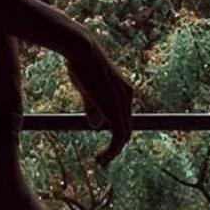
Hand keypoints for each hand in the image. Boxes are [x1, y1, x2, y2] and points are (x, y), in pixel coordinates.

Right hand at [66, 36, 134, 166]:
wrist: (81, 48)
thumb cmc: (82, 65)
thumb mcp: (88, 90)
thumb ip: (94, 107)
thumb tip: (96, 125)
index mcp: (124, 90)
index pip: (124, 119)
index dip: (116, 136)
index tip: (104, 147)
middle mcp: (127, 96)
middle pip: (127, 129)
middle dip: (116, 147)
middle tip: (102, 159)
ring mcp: (123, 101)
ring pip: (124, 135)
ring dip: (113, 152)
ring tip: (101, 161)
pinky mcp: (114, 107)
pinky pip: (119, 136)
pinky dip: (112, 151)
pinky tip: (100, 158)